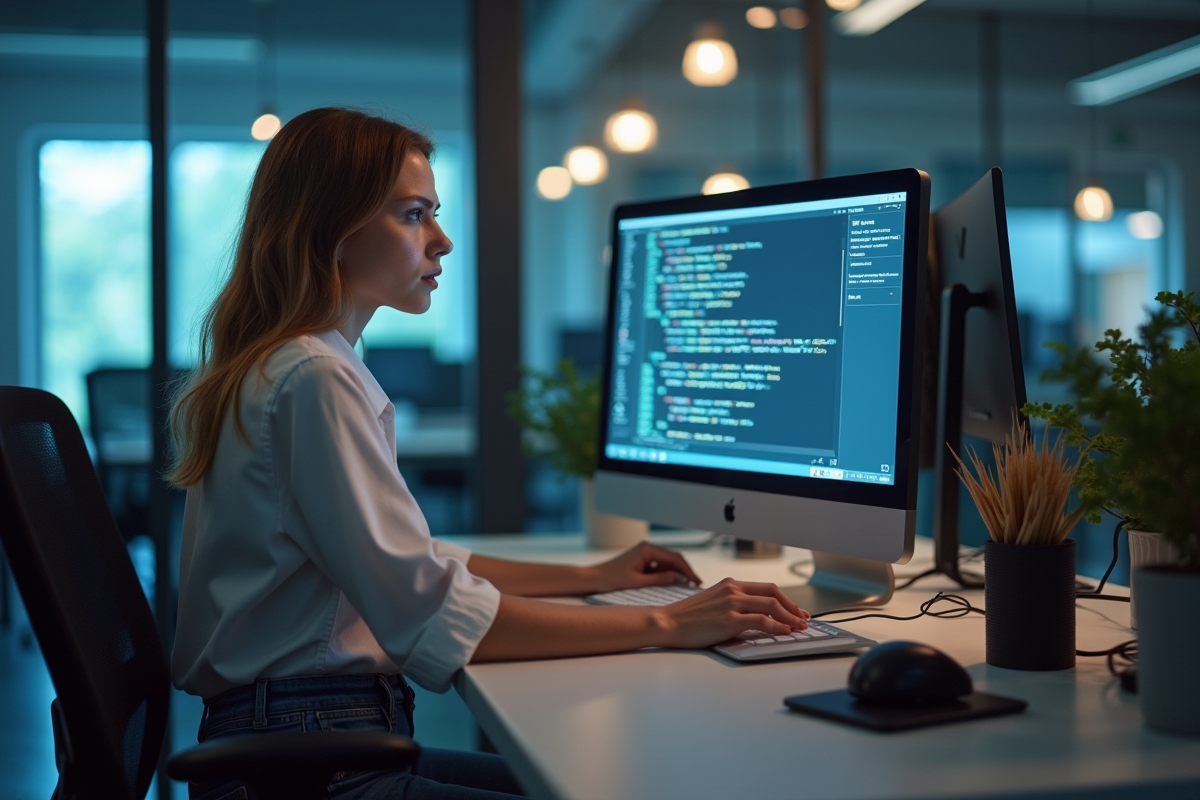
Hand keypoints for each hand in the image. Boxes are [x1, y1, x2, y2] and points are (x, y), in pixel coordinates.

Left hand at [587, 541, 702, 593]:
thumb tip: (678, 578)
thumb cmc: (611, 579)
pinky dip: (666, 576)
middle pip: (673, 559)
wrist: (593, 579)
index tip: (695, 581)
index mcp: (647, 549)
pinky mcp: (642, 562)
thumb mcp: (637, 582)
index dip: (687, 570)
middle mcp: (647, 548)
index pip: (675, 558)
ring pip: (667, 564)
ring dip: (676, 574)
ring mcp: (645, 555)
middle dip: (684, 572)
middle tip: (695, 585)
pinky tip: (672, 585)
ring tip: (686, 587)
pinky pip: (659, 568)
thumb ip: (659, 579)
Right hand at [656, 578, 809, 648]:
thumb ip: (733, 603)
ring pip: (771, 606)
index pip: (766, 587)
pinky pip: (762, 621)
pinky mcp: (729, 620)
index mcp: (730, 584)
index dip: (785, 599)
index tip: (795, 610)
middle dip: (793, 607)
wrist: (667, 622)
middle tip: (803, 618)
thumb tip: (754, 614)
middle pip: (773, 593)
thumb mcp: (713, 602)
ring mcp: (732, 604)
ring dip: (790, 618)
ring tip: (799, 627)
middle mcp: (733, 590)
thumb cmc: (687, 617)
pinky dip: (778, 627)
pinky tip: (784, 632)